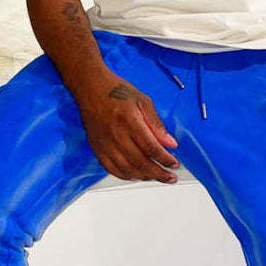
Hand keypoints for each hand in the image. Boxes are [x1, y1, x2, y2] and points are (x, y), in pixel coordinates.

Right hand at [71, 69, 179, 183]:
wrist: (90, 88)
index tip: (174, 164)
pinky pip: (113, 170)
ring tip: (157, 176)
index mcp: (129, 121)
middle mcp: (116, 135)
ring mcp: (105, 145)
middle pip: (141, 162)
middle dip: (159, 173)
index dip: (165, 159)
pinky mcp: (97, 149)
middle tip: (170, 177)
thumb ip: (157, 124)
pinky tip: (138, 175)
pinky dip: (127, 176)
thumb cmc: (116, 92)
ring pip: (127, 170)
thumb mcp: (143, 101)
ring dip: (145, 177)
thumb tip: (170, 144)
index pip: (151, 147)